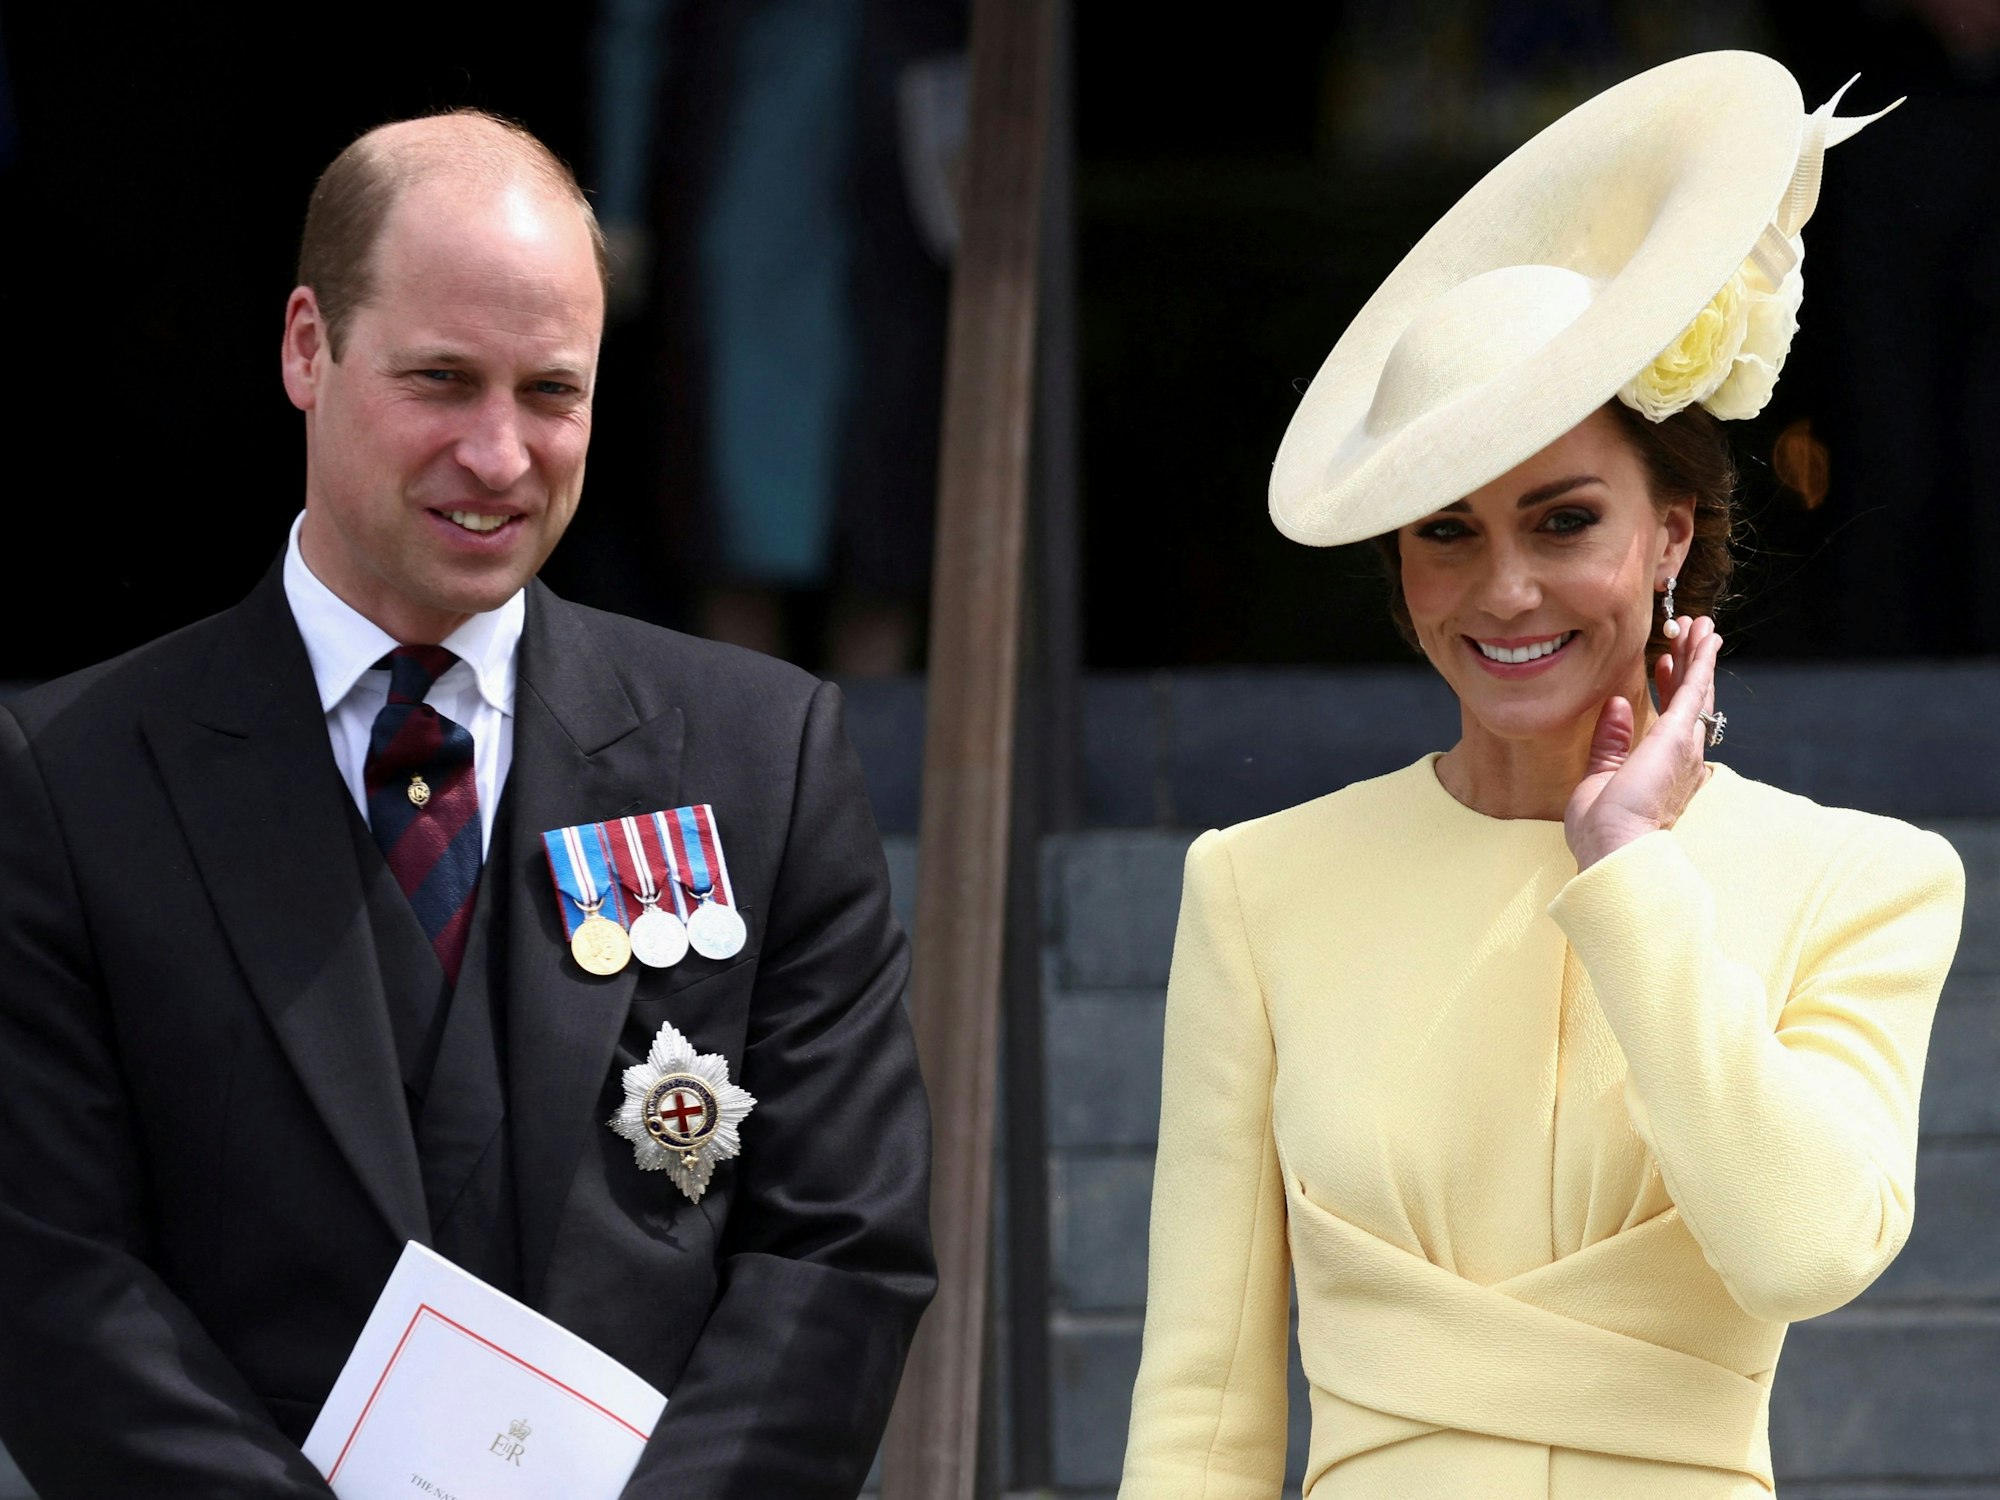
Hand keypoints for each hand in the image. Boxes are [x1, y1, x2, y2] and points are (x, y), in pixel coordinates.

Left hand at [1564, 615, 1722, 870]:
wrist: (1615, 847)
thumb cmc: (1604, 828)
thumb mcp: (1601, 776)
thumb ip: (1611, 742)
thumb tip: (1615, 705)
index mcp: (1664, 768)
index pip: (1672, 718)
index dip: (1669, 685)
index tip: (1661, 661)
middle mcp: (1683, 756)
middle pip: (1692, 698)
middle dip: (1690, 662)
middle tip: (1689, 631)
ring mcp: (1684, 745)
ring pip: (1697, 688)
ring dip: (1698, 653)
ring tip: (1700, 625)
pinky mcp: (1678, 735)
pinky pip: (1694, 689)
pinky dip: (1700, 661)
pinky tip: (1705, 638)